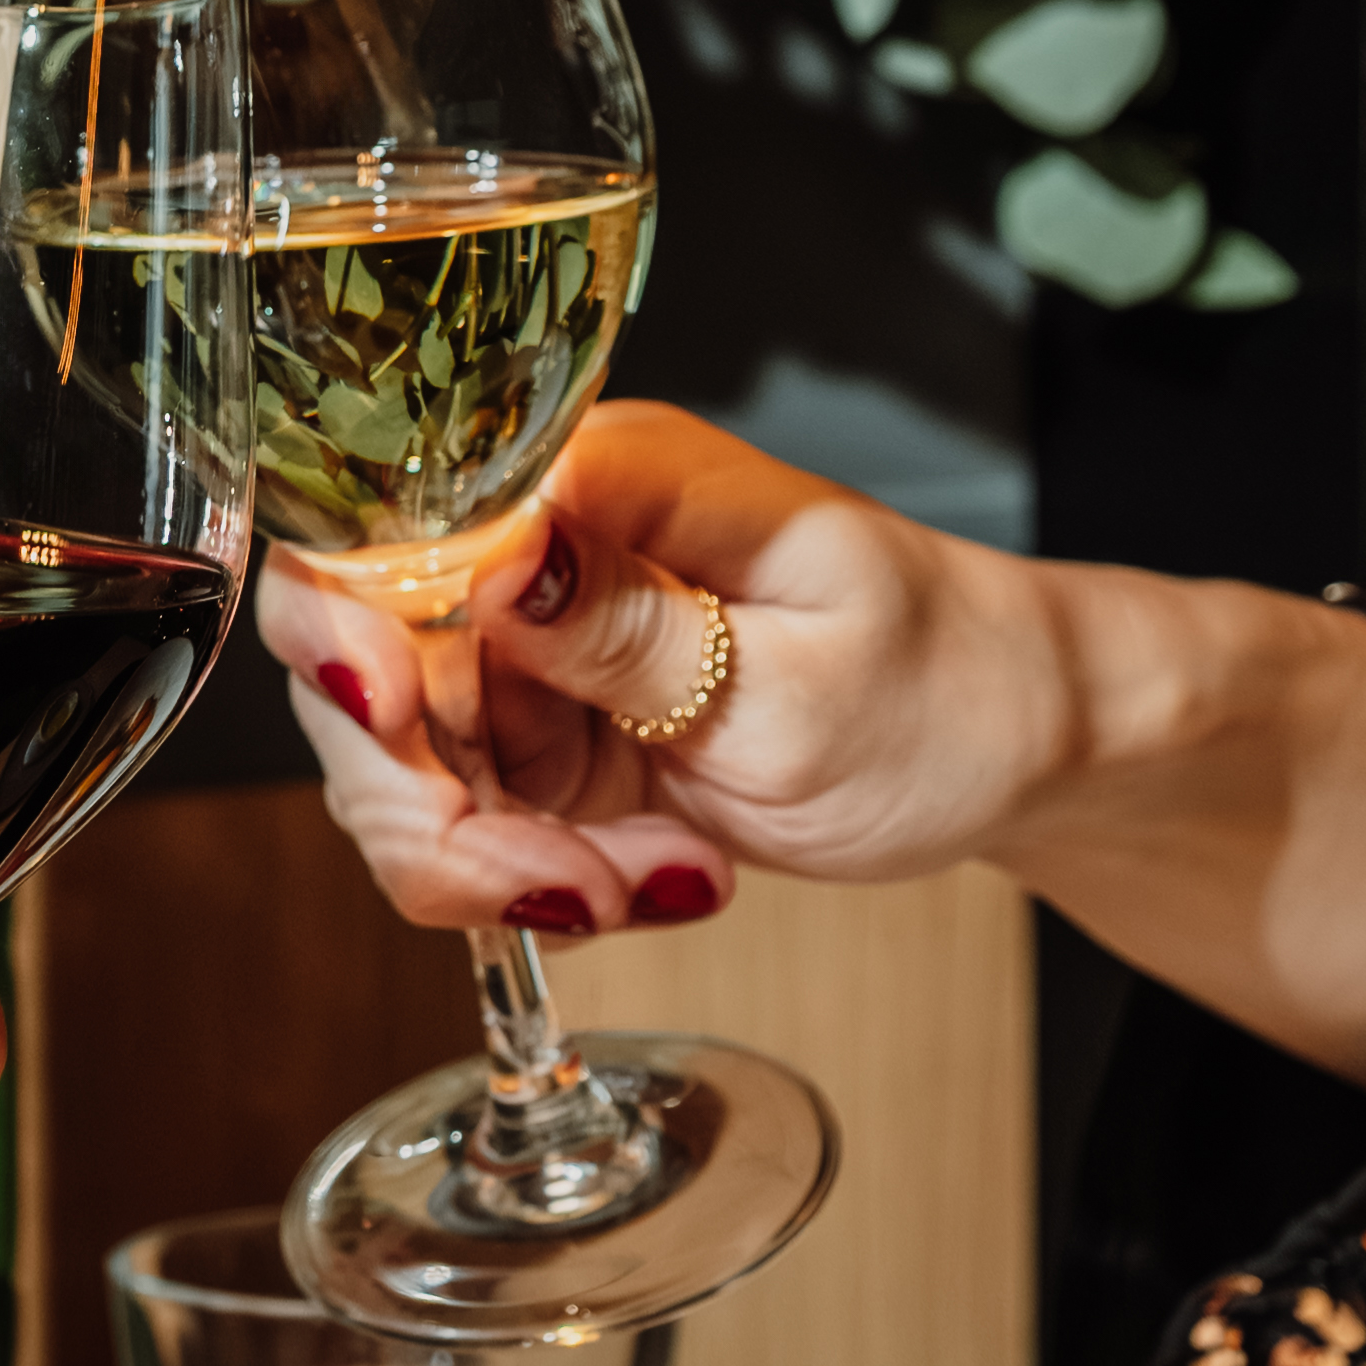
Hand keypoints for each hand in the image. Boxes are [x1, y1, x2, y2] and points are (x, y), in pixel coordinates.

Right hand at [264, 405, 1026, 935]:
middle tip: (556, 881)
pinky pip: (471, 821)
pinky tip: (658, 877)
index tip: (403, 724)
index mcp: (600, 481)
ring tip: (649, 884)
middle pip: (358, 662)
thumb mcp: (803, 679)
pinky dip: (540, 879)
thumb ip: (633, 623)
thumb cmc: (946, 687)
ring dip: (496, 861)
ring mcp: (536, 643)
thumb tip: (493, 554)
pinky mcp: (548, 730)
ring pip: (401, 766)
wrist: (1012, 745)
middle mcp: (543, 547)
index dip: (353, 634)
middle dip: (428, 801)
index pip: (390, 528)